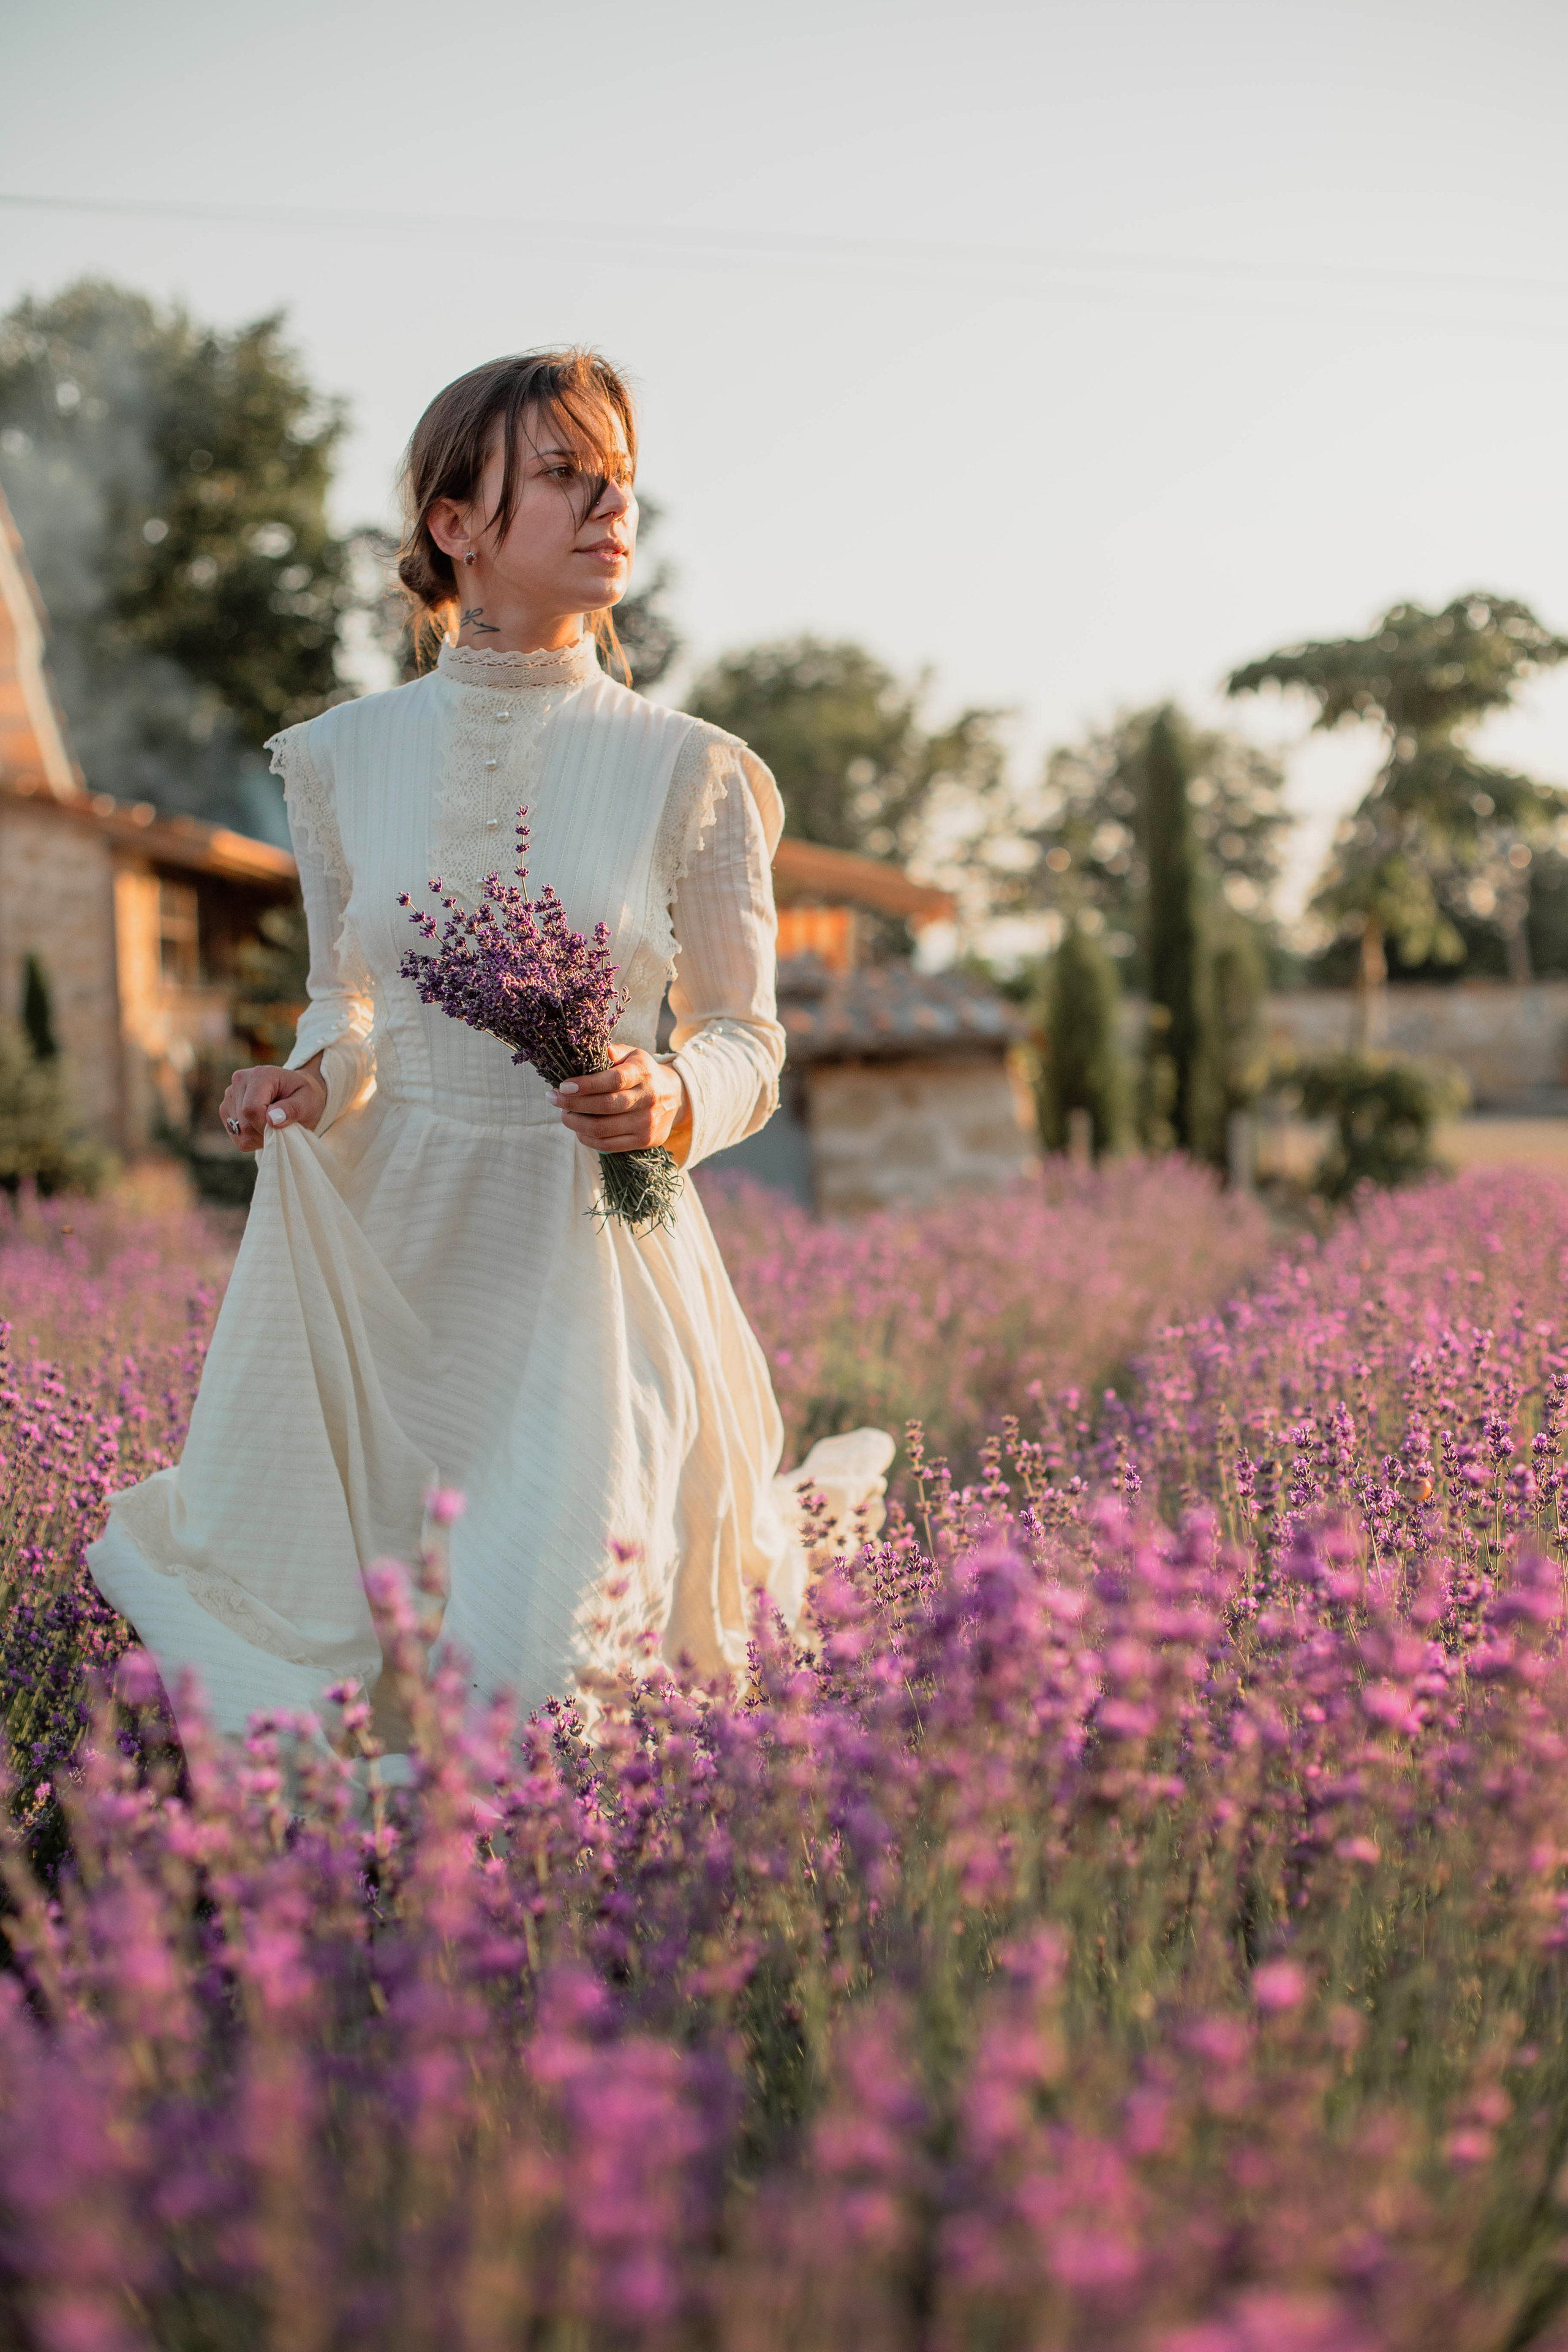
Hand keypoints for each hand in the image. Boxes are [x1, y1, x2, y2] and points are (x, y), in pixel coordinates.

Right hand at [219, 1056, 326, 1152]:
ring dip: (258, 1137)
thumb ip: (292, 1109)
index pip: (251, 1109)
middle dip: (264, 1133)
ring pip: (238, 1131)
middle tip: (282, 1127)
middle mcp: (239, 1081)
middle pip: (243, 1122)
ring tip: (273, 1125)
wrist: (297, 1092)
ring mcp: (230, 1095)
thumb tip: (271, 1119)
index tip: (283, 1127)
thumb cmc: (305, 1096)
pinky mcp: (226, 1108)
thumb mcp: (308, 1102)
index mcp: (260, 1074)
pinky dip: (251, 1138)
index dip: (265, 1126)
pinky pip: (235, 1136)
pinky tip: (263, 1127)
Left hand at [550, 1045, 690, 1157]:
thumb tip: (601, 1049)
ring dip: (576, 1123)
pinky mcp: (644, 1140)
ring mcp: (646, 1123)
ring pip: (603, 1128)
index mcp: (643, 1074)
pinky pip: (608, 1145)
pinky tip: (578, 1130)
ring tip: (564, 1114)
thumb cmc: (644, 1074)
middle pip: (605, 1106)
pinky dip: (587, 1138)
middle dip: (573, 1103)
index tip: (563, 1086)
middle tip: (553, 1099)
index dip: (585, 1085)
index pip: (613, 1081)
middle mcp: (648, 1099)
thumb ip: (616, 1051)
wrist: (675, 1098)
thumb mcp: (634, 1055)